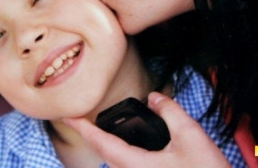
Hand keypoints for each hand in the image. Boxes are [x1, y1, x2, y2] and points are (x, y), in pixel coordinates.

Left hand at [62, 92, 231, 167]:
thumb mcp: (190, 134)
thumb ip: (169, 111)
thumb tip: (154, 97)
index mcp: (136, 165)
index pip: (102, 143)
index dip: (83, 128)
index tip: (68, 115)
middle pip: (108, 155)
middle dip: (96, 136)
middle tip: (84, 119)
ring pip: (119, 163)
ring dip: (111, 145)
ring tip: (105, 129)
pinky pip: (132, 167)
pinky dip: (126, 154)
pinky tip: (136, 145)